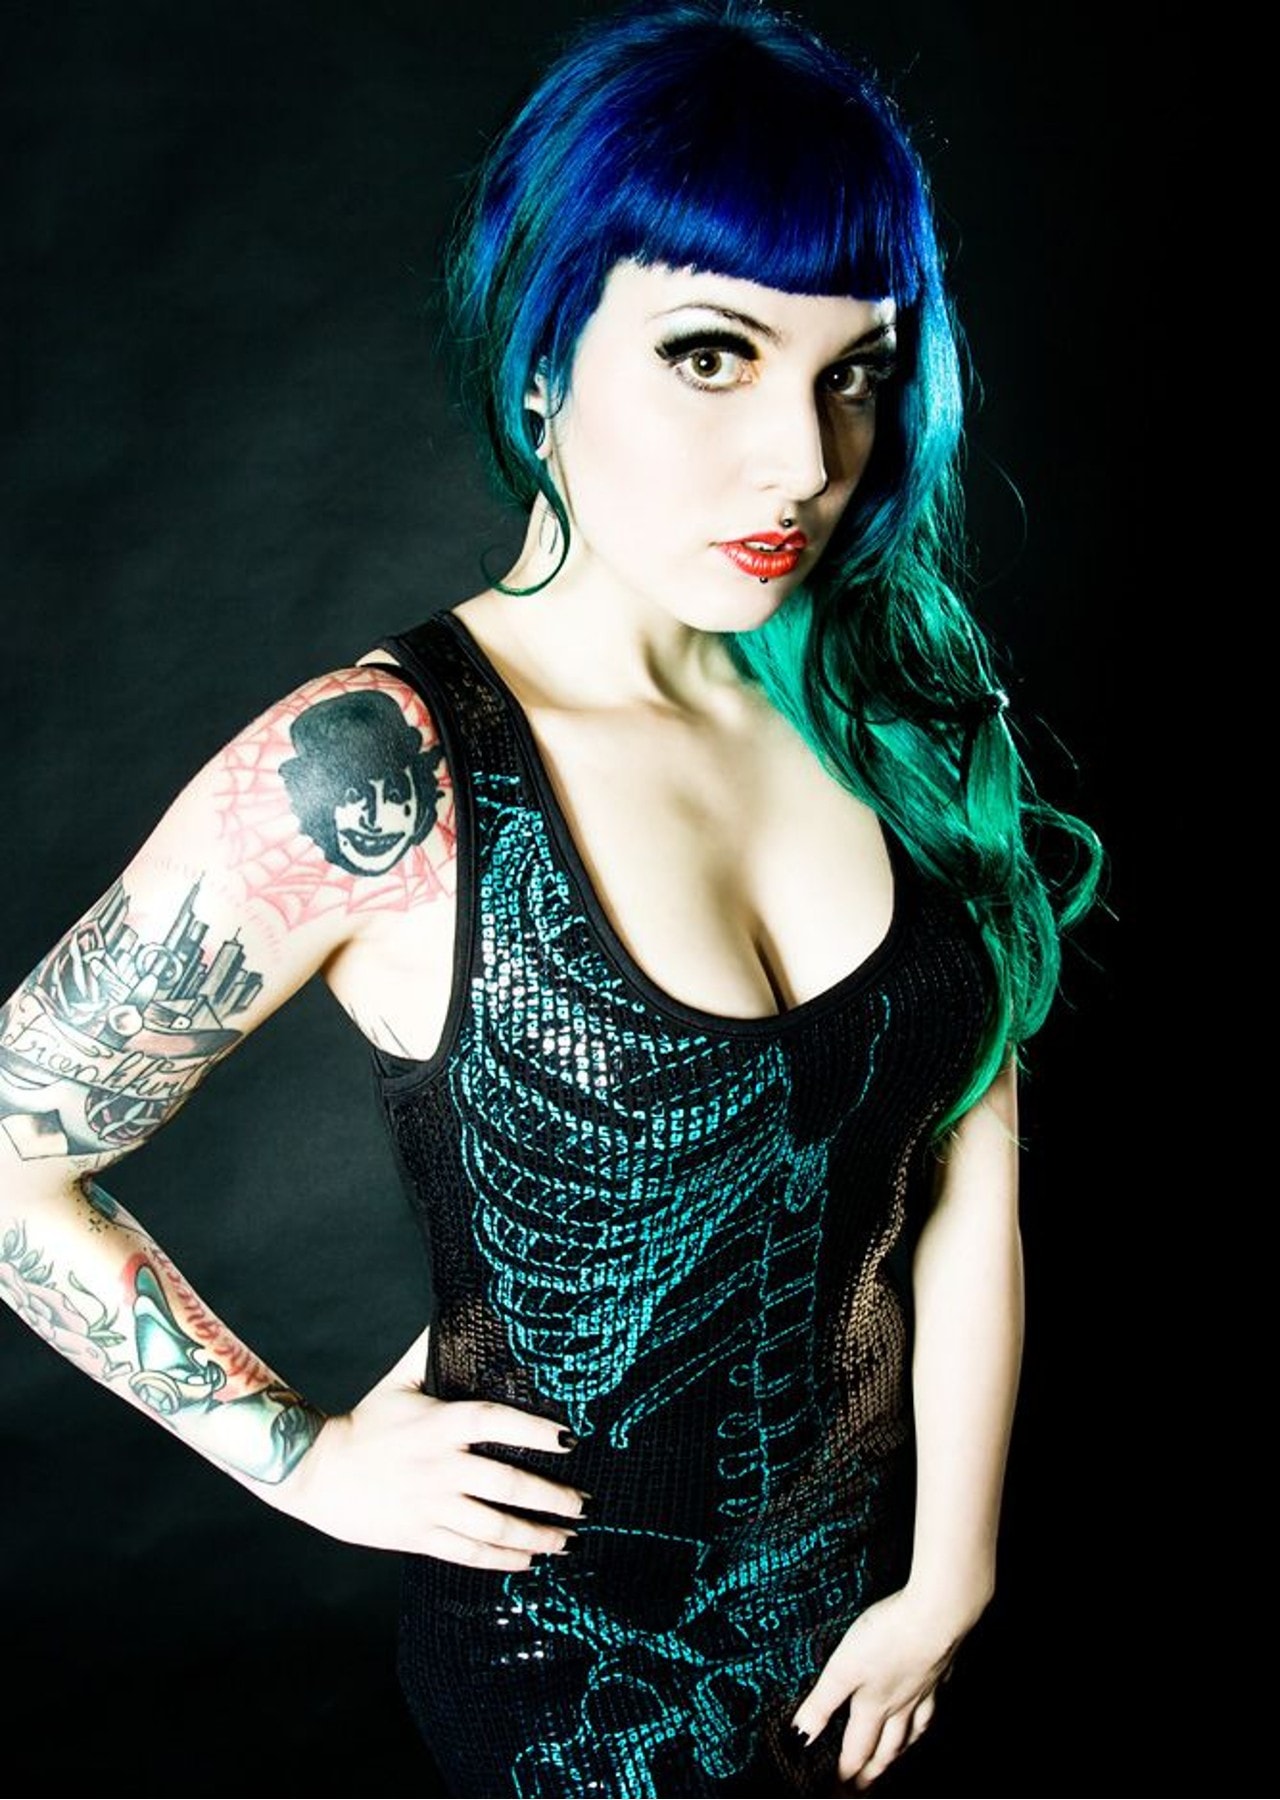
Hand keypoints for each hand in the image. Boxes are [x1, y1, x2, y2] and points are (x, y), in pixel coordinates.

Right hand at [267, 1326, 588, 1564]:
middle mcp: (440, 1466)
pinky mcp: (420, 1535)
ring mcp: (431, 1504)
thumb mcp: (400, 1380)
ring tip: (567, 1537)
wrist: (316, 1471)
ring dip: (537, 1535)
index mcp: (439, 1424)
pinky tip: (528, 1561)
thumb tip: (460, 1308)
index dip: (535, 1431)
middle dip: (553, 1496)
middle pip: (507, 1483)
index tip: (571, 1439)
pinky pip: (469, 1552)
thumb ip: (431, 1349)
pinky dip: (502, 1559)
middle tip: (584, 1503)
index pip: (496, 1422)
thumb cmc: (366, 1422)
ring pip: (494, 1525)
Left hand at [790, 1587, 963, 1790]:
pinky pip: (933, 1704)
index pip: (856, 1750)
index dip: (845, 1773)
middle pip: (886, 1748)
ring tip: (894, 1758)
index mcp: (874, 1705)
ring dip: (900, 1749)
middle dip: (873, 1771)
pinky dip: (927, 1716)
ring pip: (912, 1730)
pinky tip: (926, 1709)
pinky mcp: (939, 1669)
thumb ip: (822, 1703)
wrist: (938, 1616)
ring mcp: (923, 1689)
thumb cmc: (888, 1638)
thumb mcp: (843, 1668)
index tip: (837, 1791)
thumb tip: (801, 1738)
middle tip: (864, 1789)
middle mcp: (901, 1705)